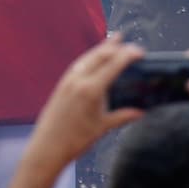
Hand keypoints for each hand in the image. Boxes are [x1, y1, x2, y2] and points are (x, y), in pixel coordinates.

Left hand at [22, 35, 145, 174]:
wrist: (47, 147)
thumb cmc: (76, 141)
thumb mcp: (102, 128)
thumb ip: (122, 116)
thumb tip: (141, 112)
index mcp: (91, 89)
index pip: (113, 64)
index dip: (127, 55)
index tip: (140, 51)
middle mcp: (79, 79)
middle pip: (100, 55)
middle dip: (116, 46)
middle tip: (130, 44)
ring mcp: (68, 79)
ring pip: (89, 56)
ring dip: (102, 48)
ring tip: (114, 40)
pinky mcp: (62, 83)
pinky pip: (80, 63)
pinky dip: (91, 56)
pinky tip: (95, 57)